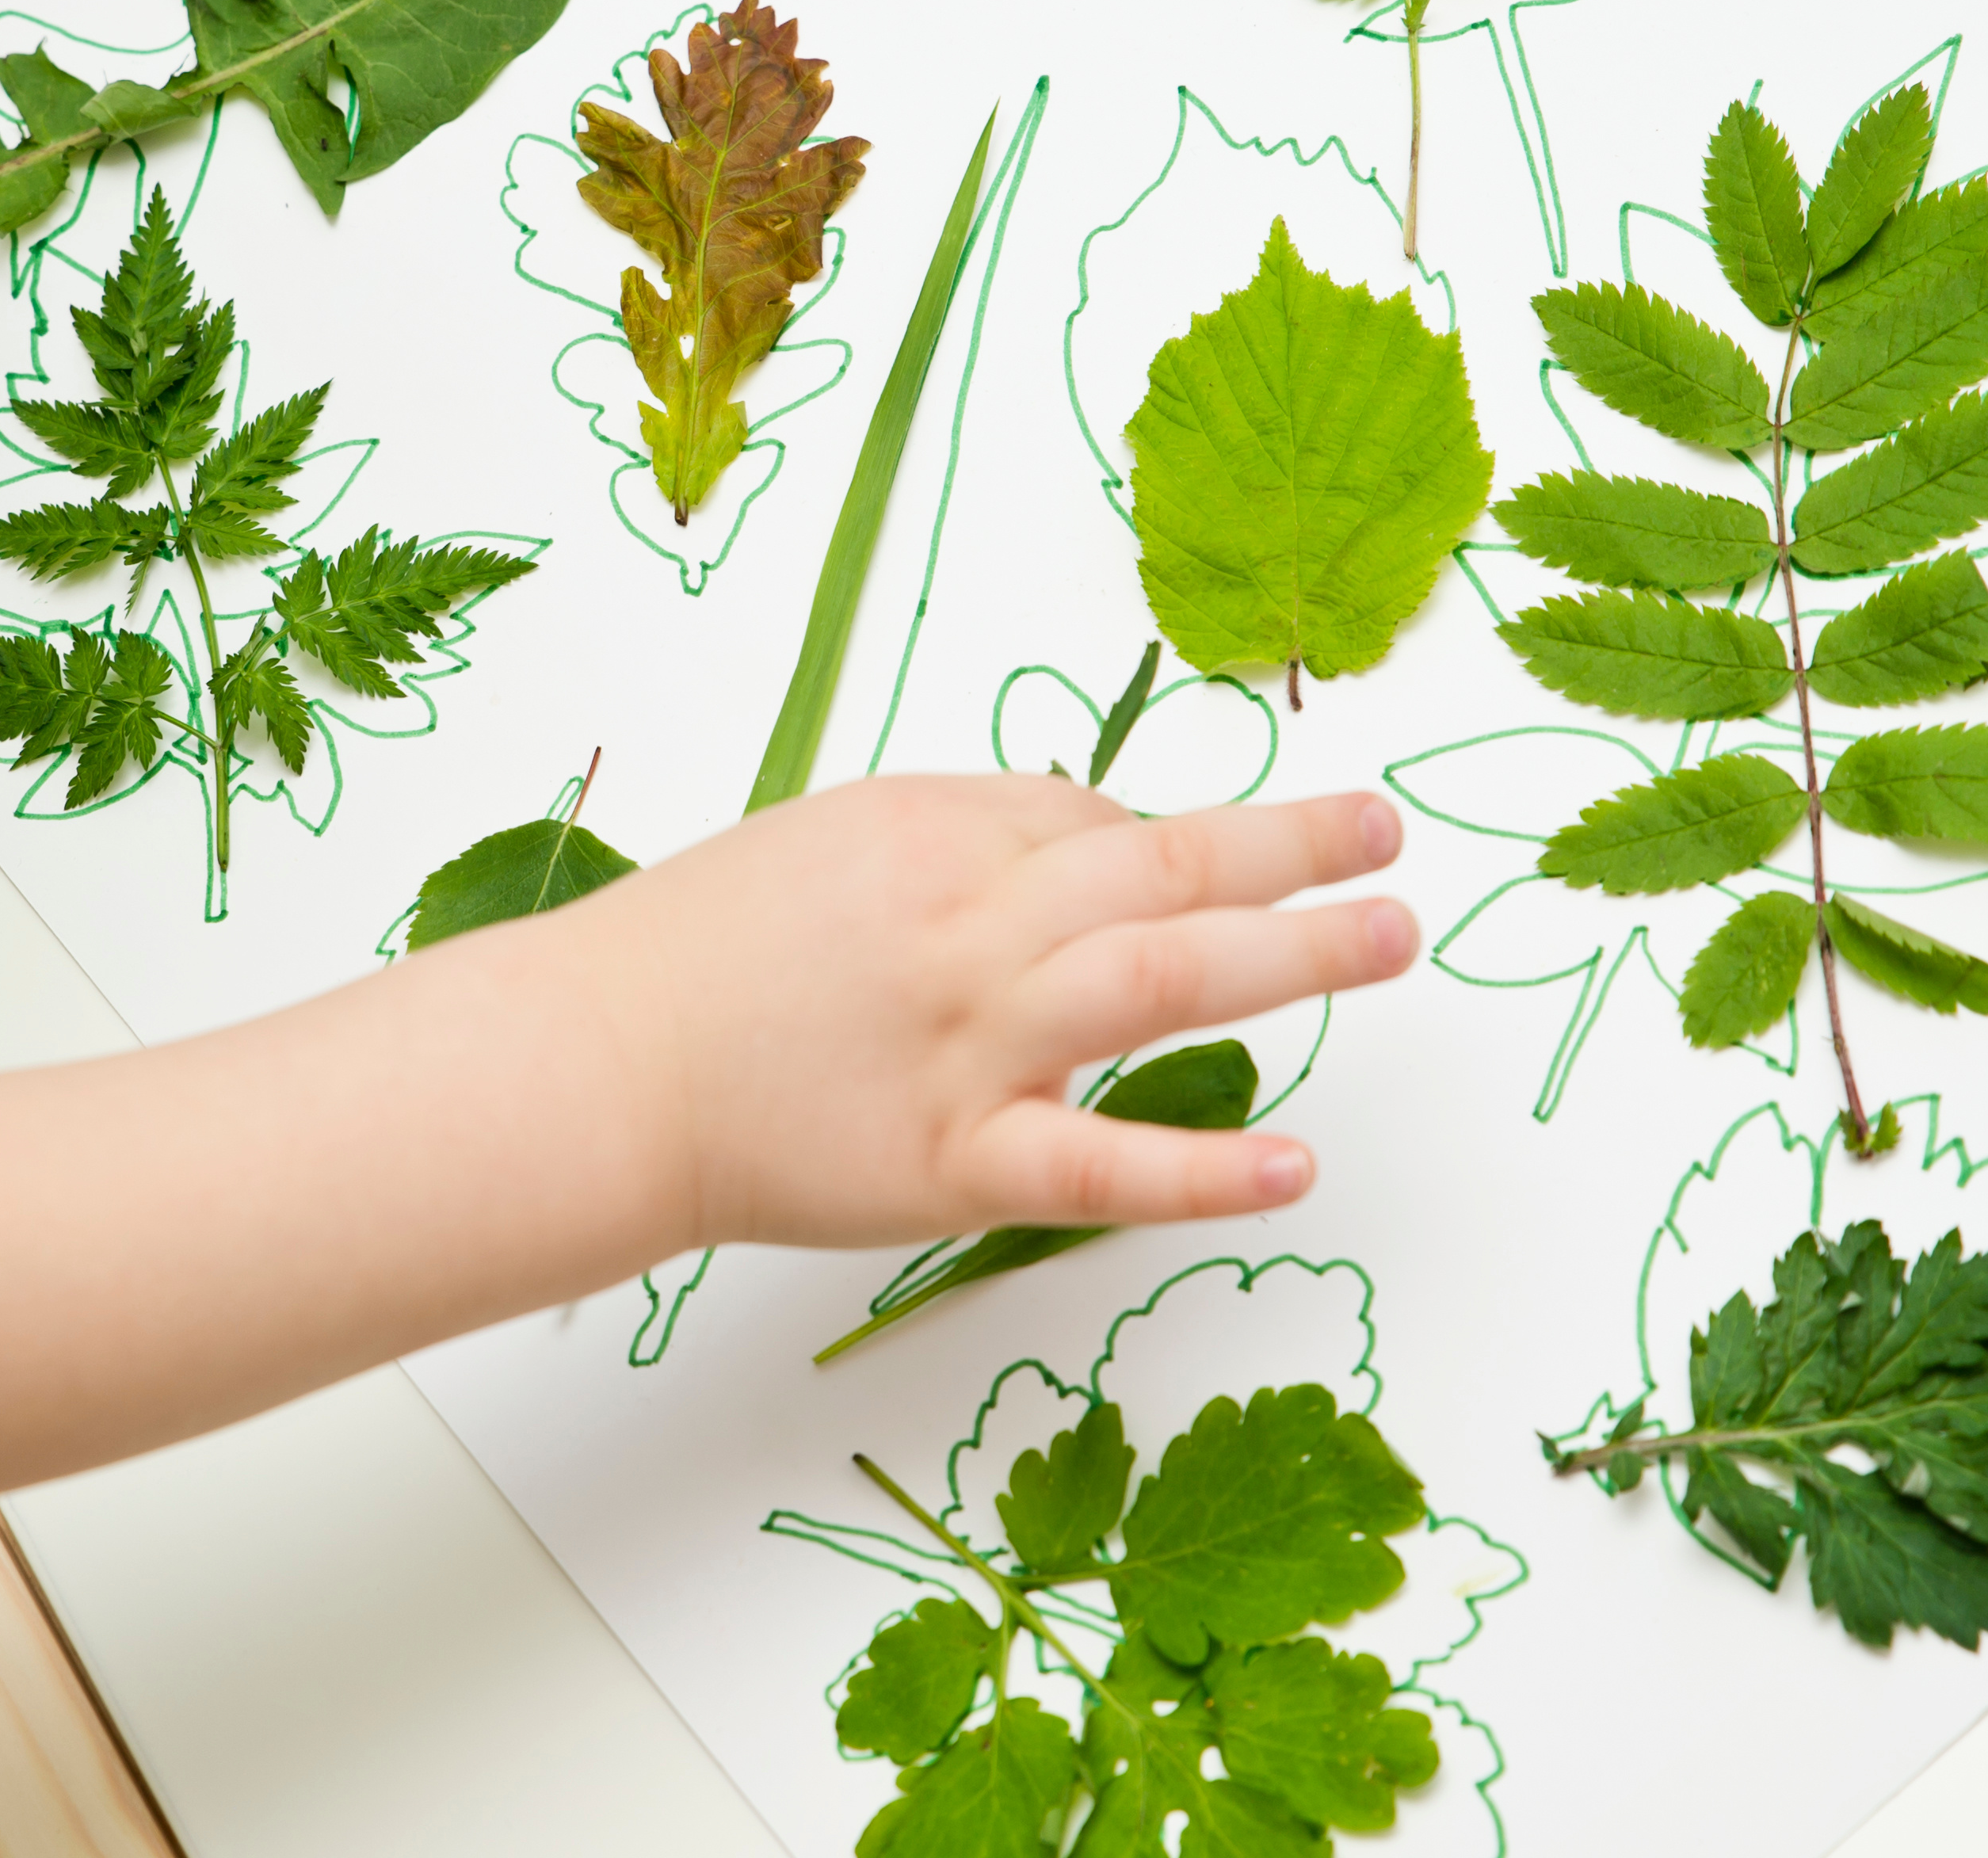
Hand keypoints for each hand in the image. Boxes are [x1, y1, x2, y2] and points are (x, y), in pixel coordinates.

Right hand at [531, 775, 1413, 1254]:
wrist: (592, 1070)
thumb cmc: (698, 956)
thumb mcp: (828, 842)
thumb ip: (959, 841)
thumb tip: (1085, 839)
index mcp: (931, 833)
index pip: (1097, 819)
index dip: (1165, 841)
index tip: (1209, 865)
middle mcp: (967, 927)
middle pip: (1165, 869)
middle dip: (1294, 847)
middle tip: (1391, 838)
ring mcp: (968, 1048)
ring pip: (1161, 981)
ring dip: (1297, 952)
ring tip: (1395, 933)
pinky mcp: (952, 1167)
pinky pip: (1097, 1167)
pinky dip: (1202, 1167)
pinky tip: (1295, 1163)